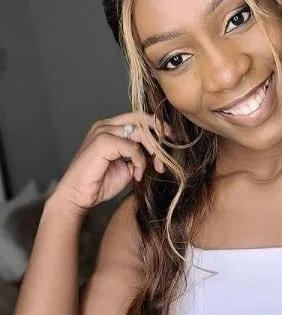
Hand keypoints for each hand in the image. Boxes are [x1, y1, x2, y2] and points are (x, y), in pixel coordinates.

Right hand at [50, 112, 170, 214]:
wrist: (78, 197)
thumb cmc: (100, 182)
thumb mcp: (128, 166)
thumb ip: (140, 154)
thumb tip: (159, 152)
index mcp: (111, 127)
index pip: (139, 117)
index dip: (158, 126)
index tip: (171, 139)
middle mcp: (106, 125)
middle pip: (142, 120)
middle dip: (160, 134)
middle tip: (169, 151)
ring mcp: (103, 131)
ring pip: (140, 133)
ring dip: (152, 152)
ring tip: (153, 169)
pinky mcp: (102, 142)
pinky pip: (132, 147)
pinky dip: (139, 161)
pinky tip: (136, 174)